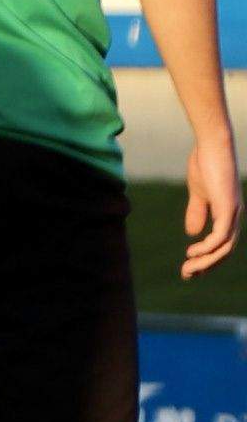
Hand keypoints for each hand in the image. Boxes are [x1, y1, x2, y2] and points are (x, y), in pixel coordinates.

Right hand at [186, 129, 238, 278]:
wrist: (212, 146)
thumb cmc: (205, 163)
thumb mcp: (198, 192)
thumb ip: (196, 212)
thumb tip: (192, 233)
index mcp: (228, 213)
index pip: (222, 243)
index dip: (207, 258)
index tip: (189, 268)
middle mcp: (234, 216)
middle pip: (225, 250)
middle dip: (206, 266)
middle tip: (186, 275)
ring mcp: (233, 212)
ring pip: (225, 247)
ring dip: (206, 261)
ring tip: (188, 268)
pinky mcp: (228, 208)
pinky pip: (221, 236)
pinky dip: (208, 247)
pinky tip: (193, 252)